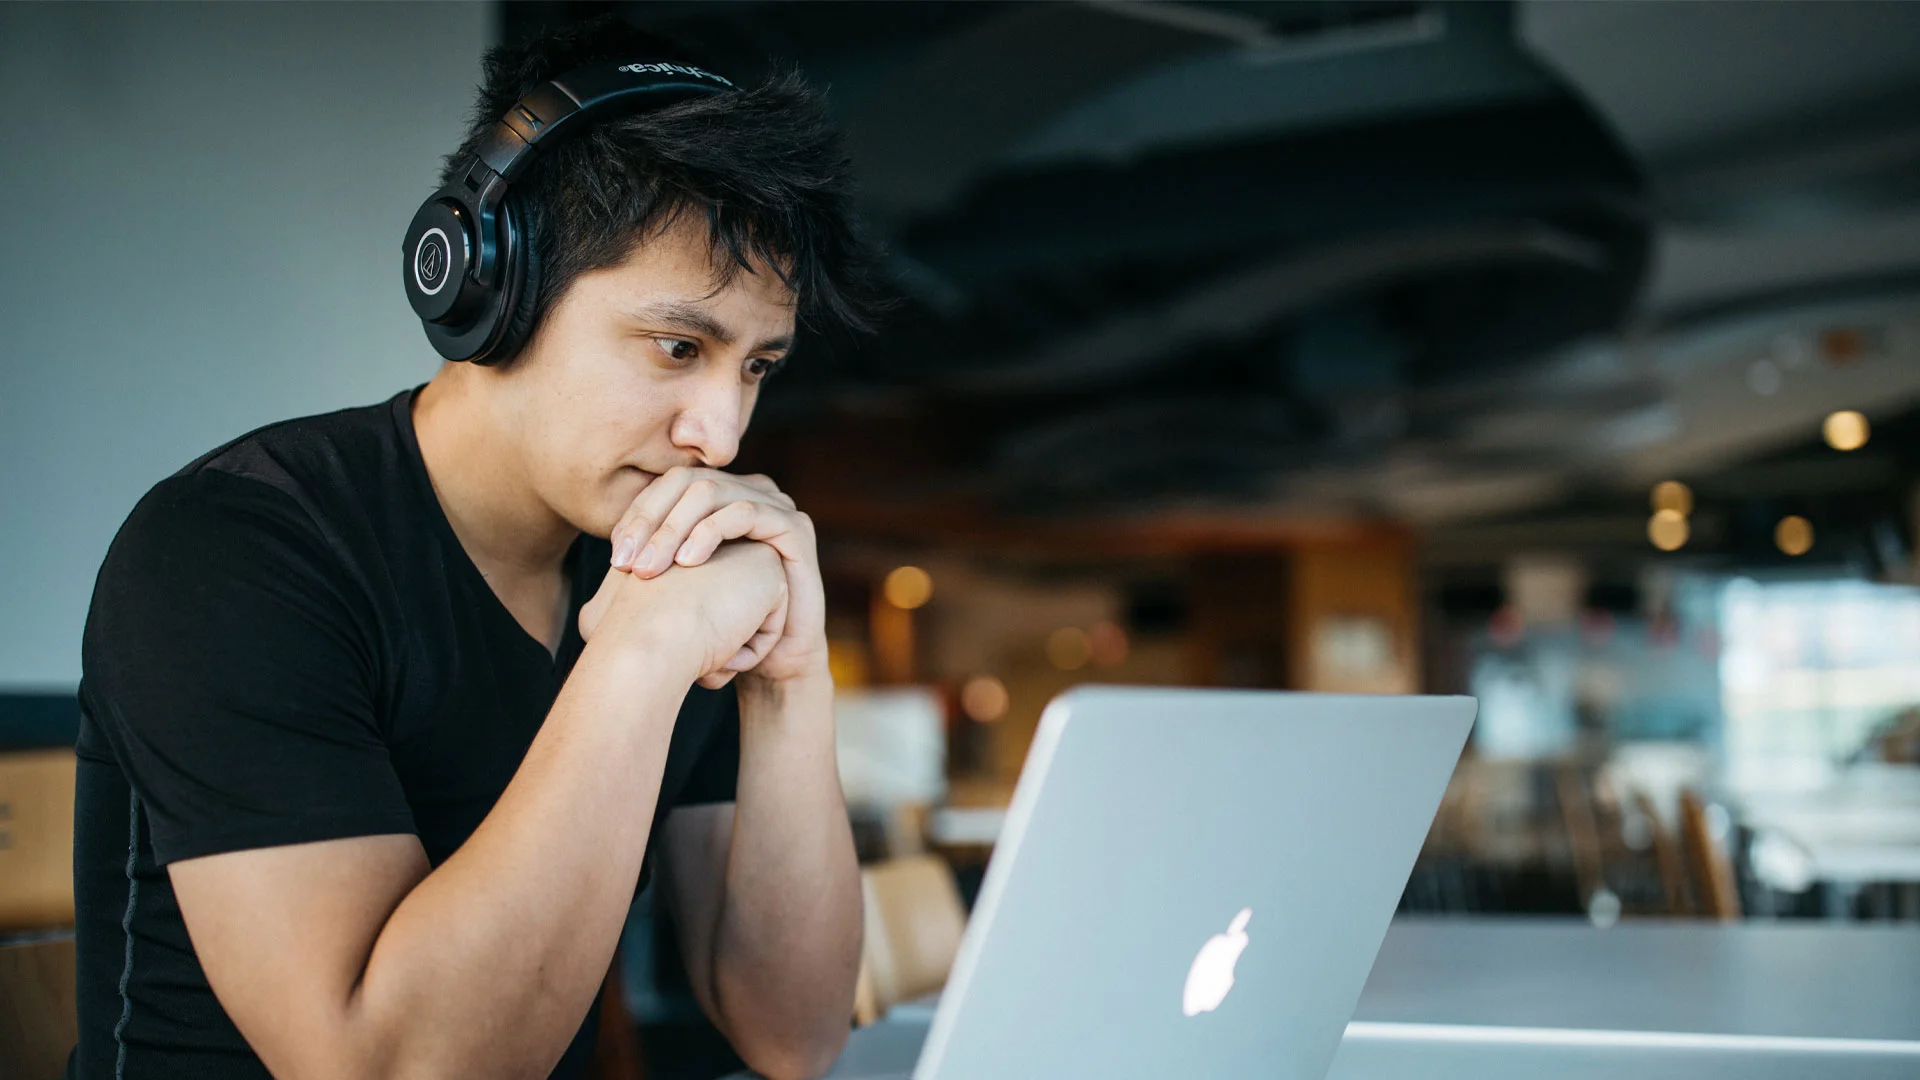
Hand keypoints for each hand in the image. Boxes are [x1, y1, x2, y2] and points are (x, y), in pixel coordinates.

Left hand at [607, 468, 826, 686]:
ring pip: (711, 492)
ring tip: (651, 568)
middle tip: (627, 564)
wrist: (773, 661)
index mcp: (719, 500)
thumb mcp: (678, 591)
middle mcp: (746, 493)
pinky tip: (688, 562)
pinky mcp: (795, 526)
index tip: (616, 557)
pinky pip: (746, 511)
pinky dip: (711, 532)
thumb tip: (607, 563)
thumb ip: (650, 565)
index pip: (667, 487)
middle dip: (650, 521)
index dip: (637, 515)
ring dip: (673, 528)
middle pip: (686, 482)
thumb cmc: (723, 628)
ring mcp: (774, 505)